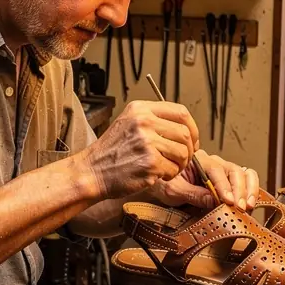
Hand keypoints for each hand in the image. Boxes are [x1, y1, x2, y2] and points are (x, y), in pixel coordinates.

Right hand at [81, 99, 199, 200]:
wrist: (92, 172)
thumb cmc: (112, 152)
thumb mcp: (129, 124)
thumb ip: (154, 121)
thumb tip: (186, 129)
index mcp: (141, 109)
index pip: (181, 112)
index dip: (192, 128)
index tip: (192, 140)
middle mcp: (144, 121)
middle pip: (184, 133)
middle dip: (188, 150)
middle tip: (181, 160)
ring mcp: (147, 142)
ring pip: (182, 152)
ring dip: (179, 165)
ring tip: (166, 168)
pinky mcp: (149, 162)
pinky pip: (173, 169)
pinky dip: (169, 175)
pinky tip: (156, 175)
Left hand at [154, 150, 259, 212]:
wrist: (160, 183)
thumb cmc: (164, 184)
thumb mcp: (173, 191)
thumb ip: (193, 194)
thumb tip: (214, 201)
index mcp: (198, 161)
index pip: (215, 170)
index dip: (224, 186)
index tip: (228, 201)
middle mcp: (213, 162)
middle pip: (233, 170)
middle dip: (239, 190)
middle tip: (239, 207)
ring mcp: (223, 170)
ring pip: (243, 173)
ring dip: (249, 189)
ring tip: (249, 206)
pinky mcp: (229, 180)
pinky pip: (246, 179)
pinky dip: (252, 189)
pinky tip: (252, 202)